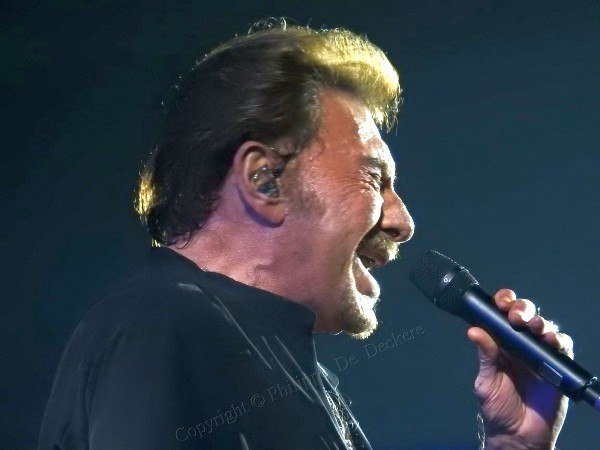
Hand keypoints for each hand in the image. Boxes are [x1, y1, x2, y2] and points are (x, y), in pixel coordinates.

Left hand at [467, 289, 572, 449]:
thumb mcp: (487, 381)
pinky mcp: (557, 365)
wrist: (518, 434)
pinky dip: (559, 339)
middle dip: (522, 308)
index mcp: (500, 343)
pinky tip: (551, 341)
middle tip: (517, 317)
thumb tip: (474, 331)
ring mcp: (539, 353)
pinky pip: (562, 346)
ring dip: (540, 322)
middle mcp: (520, 344)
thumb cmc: (498, 408)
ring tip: (534, 327)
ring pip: (544, 326)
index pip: (501, 315)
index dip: (503, 303)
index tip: (501, 302)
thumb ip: (485, 356)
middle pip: (525, 314)